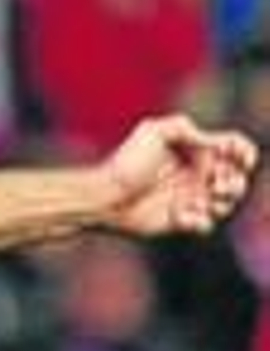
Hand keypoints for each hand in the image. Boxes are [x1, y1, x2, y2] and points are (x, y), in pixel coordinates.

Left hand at [101, 114, 259, 235]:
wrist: (106, 195)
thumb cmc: (127, 161)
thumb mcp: (153, 131)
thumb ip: (183, 126)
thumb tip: (214, 142)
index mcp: (193, 150)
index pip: (232, 148)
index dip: (244, 152)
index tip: (239, 159)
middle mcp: (195, 174)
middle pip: (237, 178)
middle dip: (234, 182)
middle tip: (216, 185)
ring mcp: (190, 197)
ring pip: (227, 203)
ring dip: (221, 202)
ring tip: (203, 200)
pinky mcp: (182, 220)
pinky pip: (206, 224)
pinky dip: (199, 220)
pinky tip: (179, 214)